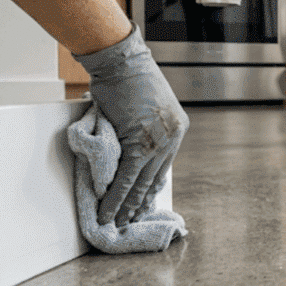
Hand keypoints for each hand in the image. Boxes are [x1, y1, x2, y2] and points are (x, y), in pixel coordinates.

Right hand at [74, 24, 188, 226]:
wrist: (121, 62)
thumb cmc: (128, 79)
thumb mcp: (146, 108)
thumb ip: (144, 129)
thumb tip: (129, 150)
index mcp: (178, 129)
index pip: (164, 166)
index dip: (151, 188)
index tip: (143, 204)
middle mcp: (174, 136)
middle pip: (155, 178)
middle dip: (140, 203)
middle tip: (129, 221)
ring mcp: (160, 141)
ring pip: (141, 182)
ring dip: (127, 206)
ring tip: (115, 223)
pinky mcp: (141, 143)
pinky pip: (128, 177)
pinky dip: (116, 196)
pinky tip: (108, 210)